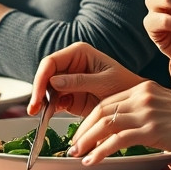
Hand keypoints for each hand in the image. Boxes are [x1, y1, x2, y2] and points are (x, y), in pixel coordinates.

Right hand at [28, 42, 145, 117]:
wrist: (136, 105)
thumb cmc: (126, 86)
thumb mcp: (105, 82)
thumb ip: (80, 81)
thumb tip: (54, 81)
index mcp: (79, 53)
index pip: (52, 62)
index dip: (42, 78)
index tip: (39, 95)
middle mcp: (70, 65)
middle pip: (45, 76)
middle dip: (39, 92)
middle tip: (34, 108)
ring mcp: (68, 81)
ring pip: (47, 90)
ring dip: (41, 102)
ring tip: (39, 114)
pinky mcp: (69, 97)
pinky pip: (54, 102)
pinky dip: (49, 110)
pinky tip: (47, 116)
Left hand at [67, 83, 170, 162]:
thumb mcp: (163, 106)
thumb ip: (142, 111)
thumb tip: (121, 128)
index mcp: (142, 89)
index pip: (106, 101)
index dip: (90, 118)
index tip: (81, 131)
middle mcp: (141, 97)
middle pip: (100, 111)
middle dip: (83, 130)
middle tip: (73, 145)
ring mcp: (146, 112)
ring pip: (105, 124)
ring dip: (87, 141)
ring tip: (78, 154)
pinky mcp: (151, 130)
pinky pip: (117, 140)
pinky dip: (101, 151)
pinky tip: (93, 160)